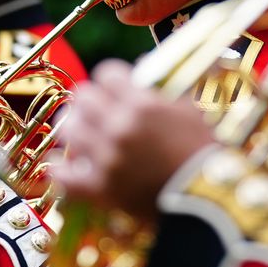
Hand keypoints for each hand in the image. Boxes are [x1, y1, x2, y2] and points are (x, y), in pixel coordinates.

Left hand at [51, 59, 215, 219]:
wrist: (207, 199)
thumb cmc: (202, 153)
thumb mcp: (189, 110)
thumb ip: (161, 88)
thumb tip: (140, 67)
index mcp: (143, 104)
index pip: (106, 73)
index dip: (111, 80)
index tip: (114, 88)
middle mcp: (120, 127)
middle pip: (82, 96)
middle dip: (91, 100)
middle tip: (97, 110)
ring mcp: (107, 158)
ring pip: (69, 128)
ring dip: (77, 129)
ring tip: (85, 135)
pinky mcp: (101, 189)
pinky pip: (63, 175)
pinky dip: (60, 170)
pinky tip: (63, 165)